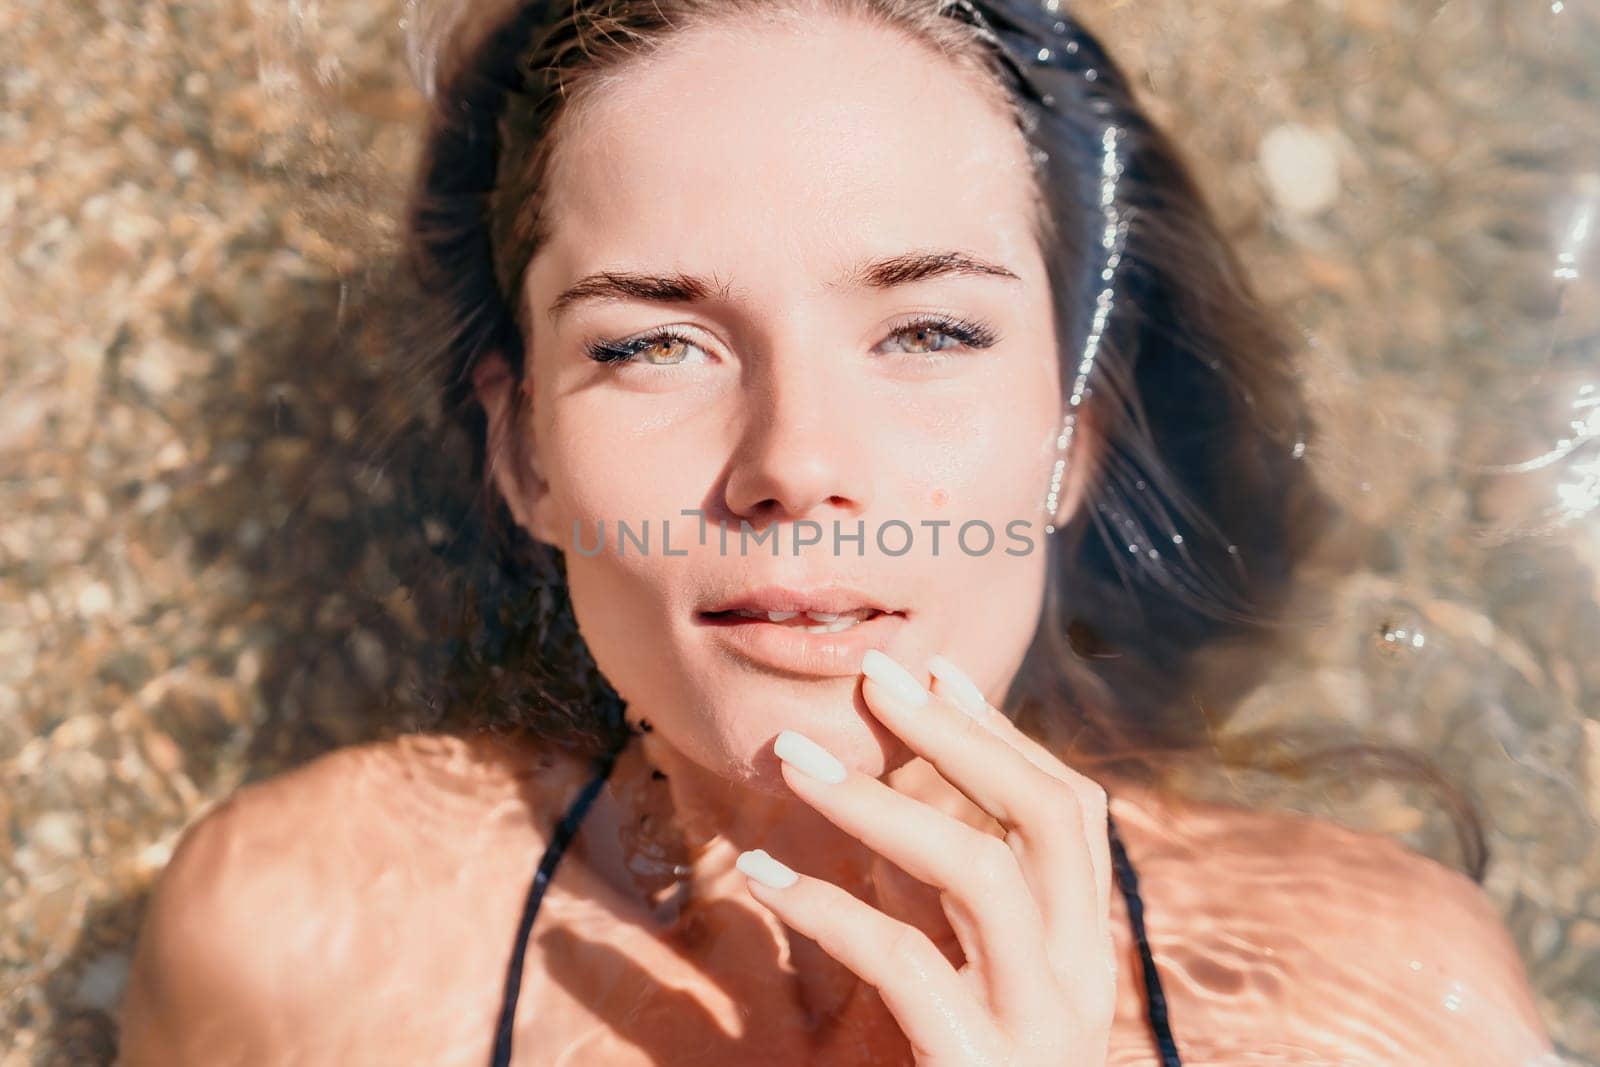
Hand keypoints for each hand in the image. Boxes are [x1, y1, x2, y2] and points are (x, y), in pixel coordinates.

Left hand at [736, 650, 1115, 1065]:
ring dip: (880, 803)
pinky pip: (906, 966)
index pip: (1067, 810)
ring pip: (981, 874)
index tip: (934, 669)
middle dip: (961, 734)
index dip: (1001, 733)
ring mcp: (1037, 1024)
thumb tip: (899, 790)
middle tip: (875, 679)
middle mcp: (1078, 975)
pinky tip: (761, 873)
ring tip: (791, 761)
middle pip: (1050, 817)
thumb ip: (948, 897)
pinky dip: (828, 908)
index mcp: (1079, 944)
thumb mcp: (967, 978)